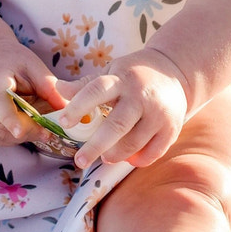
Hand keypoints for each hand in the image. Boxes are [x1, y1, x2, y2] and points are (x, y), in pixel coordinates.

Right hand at [0, 37, 63, 145]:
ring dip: (20, 136)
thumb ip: (49, 87)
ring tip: (36, 127)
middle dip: (26, 130)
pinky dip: (11, 137)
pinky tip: (22, 127)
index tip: (20, 132)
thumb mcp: (33, 66)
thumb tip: (67, 110)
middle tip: (47, 131)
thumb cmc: (12, 61)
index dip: (8, 117)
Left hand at [55, 47, 188, 168]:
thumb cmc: (132, 75)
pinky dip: (138, 160)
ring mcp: (159, 112)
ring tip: (104, 157)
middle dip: (95, 145)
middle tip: (79, 160)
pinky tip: (128, 159)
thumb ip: (85, 85)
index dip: (78, 107)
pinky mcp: (172, 128)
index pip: (96, 91)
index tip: (63, 122)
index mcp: (121, 78)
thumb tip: (57, 89)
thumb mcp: (110, 73)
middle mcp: (141, 95)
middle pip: (116, 125)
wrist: (174, 71)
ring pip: (134, 142)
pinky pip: (154, 152)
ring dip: (116, 154)